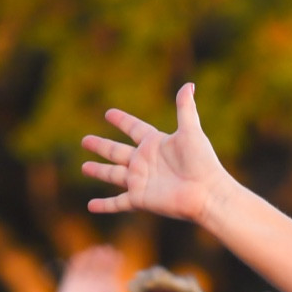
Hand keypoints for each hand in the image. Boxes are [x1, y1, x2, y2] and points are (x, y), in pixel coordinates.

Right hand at [53, 246, 124, 291]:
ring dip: (92, 258)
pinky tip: (80, 258)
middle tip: (108, 249)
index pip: (111, 274)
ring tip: (95, 250)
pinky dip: (77, 265)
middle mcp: (94, 285)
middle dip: (104, 259)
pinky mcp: (70, 284)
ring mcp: (82, 283)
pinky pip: (74, 271)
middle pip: (100, 268)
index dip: (115, 265)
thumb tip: (115, 288)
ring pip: (88, 267)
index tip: (119, 256)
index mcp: (105, 291)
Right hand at [82, 84, 226, 225]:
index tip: (109, 113)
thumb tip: (189, 84)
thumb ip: (185, 108)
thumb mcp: (191, 131)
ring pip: (113, 175)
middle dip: (101, 146)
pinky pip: (117, 202)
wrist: (207, 193)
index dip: (122, 121)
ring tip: (84, 167)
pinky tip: (90, 206)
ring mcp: (140, 181)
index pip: (134, 129)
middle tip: (85, 140)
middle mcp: (144, 162)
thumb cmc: (202, 162)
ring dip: (98, 171)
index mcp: (154, 144)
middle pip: (116, 151)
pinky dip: (104, 205)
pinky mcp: (139, 198)